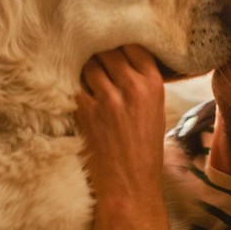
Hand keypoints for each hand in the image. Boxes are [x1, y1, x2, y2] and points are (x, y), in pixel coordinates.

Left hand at [76, 45, 172, 229]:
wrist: (129, 186)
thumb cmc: (143, 149)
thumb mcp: (155, 109)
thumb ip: (140, 82)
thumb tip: (121, 57)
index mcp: (152, 84)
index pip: (132, 45)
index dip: (120, 43)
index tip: (113, 43)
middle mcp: (130, 87)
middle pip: (106, 50)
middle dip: (100, 53)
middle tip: (94, 57)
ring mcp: (105, 99)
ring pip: (88, 64)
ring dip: (85, 68)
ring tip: (86, 76)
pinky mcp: (84, 111)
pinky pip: (75, 85)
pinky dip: (75, 87)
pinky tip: (78, 93)